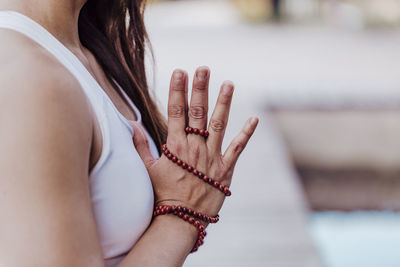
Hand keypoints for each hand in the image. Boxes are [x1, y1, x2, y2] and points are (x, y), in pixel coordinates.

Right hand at [131, 66, 257, 217]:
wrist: (180, 220)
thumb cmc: (162, 195)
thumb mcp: (148, 170)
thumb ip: (141, 146)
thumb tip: (132, 125)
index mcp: (175, 146)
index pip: (176, 111)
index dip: (177, 90)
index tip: (179, 71)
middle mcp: (195, 148)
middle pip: (198, 112)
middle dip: (200, 88)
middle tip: (204, 68)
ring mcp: (212, 158)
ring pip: (219, 125)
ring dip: (224, 103)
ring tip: (228, 84)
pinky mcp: (225, 170)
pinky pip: (237, 149)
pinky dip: (246, 134)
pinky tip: (254, 119)